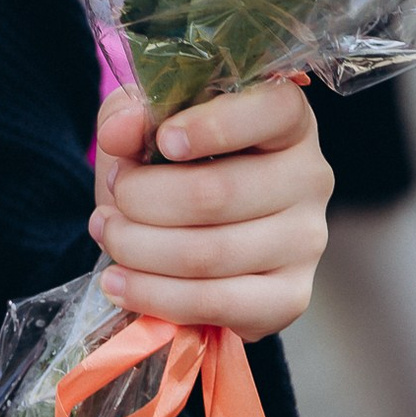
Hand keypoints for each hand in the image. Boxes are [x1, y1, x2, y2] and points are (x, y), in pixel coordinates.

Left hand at [88, 80, 330, 341]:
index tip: (164, 141)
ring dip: (137, 247)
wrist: (187, 222)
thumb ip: (130, 114)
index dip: (213, 126)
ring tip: (106, 232)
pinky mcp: (290, 297)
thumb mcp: (147, 121)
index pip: (273, 111)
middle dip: (141, 198)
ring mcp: (305, 241)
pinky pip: (216, 304)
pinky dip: (154, 296)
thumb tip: (120, 132)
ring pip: (208, 254)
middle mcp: (309, 177)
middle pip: (217, 194)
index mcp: (287, 119)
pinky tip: (119, 282)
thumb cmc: (173, 157)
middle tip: (111, 193)